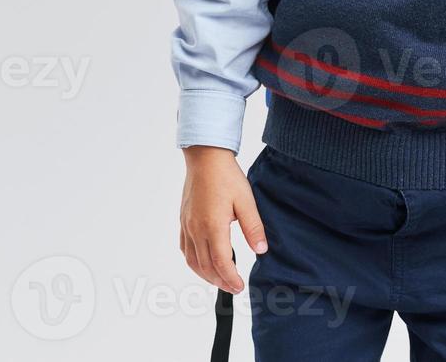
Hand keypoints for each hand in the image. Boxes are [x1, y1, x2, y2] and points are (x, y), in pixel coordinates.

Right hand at [179, 145, 268, 294]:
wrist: (205, 158)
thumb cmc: (226, 176)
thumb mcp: (246, 201)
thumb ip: (253, 227)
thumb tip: (261, 250)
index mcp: (213, 225)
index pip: (221, 262)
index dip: (230, 278)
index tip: (240, 287)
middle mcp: (197, 229)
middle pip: (205, 266)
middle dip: (220, 281)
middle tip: (234, 287)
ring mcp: (187, 225)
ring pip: (193, 261)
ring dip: (206, 275)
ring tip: (220, 280)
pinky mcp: (183, 221)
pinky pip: (185, 249)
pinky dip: (194, 262)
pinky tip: (203, 263)